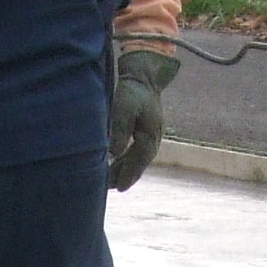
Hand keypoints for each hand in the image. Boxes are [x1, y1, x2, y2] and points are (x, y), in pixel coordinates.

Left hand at [108, 47, 176, 192]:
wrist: (144, 77)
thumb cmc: (132, 92)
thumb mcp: (124, 109)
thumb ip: (120, 130)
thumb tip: (114, 154)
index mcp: (150, 134)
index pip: (139, 161)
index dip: (128, 175)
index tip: (119, 189)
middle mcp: (154, 138)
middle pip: (140, 163)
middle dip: (126, 176)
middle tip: (111, 189)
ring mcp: (153, 135)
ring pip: (140, 159)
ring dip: (127, 170)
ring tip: (113, 182)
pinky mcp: (148, 131)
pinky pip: (139, 151)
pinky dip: (130, 160)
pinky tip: (119, 165)